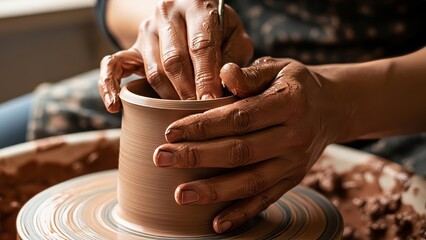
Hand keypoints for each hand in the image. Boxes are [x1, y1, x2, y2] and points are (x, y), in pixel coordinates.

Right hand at [99, 0, 252, 112]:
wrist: (189, 15)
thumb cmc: (218, 31)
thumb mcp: (235, 36)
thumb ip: (234, 58)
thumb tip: (226, 85)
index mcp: (196, 6)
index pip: (200, 45)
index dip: (206, 77)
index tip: (212, 103)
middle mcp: (167, 14)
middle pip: (174, 60)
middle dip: (187, 92)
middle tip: (199, 115)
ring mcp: (146, 30)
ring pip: (153, 70)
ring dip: (167, 97)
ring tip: (182, 116)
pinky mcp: (131, 47)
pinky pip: (112, 65)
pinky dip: (109, 86)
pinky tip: (115, 106)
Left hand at [153, 57, 348, 232]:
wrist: (331, 108)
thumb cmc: (294, 84)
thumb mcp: (277, 68)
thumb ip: (249, 74)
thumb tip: (223, 74)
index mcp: (289, 103)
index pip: (240, 117)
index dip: (204, 125)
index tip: (170, 131)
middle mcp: (294, 136)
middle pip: (240, 151)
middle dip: (197, 157)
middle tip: (161, 159)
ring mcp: (294, 163)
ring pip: (251, 181)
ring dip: (214, 191)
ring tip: (180, 195)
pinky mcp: (292, 180)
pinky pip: (266, 200)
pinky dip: (242, 213)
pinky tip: (217, 223)